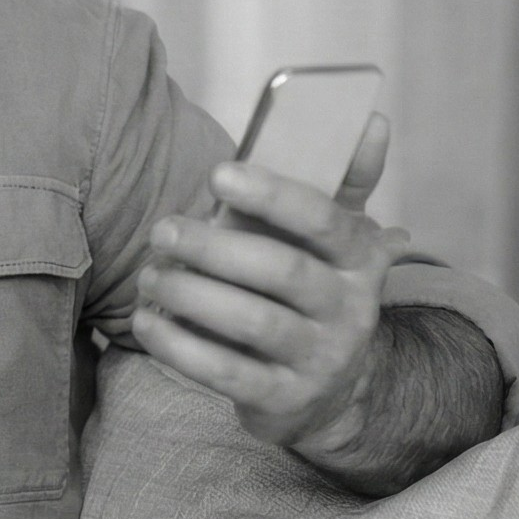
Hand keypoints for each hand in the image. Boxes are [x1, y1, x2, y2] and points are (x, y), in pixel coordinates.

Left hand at [133, 114, 411, 457]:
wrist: (331, 389)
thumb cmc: (317, 291)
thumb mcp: (339, 239)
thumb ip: (347, 179)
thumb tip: (371, 118)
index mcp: (360, 259)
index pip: (324, 219)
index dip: (272, 195)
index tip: (217, 175)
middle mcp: (349, 310)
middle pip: (282, 271)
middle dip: (213, 247)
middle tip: (162, 230)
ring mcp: (319, 359)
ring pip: (253, 322)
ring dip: (191, 294)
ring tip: (149, 277)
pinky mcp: (284, 399)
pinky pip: (226, 373)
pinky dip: (179, 346)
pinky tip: (147, 322)